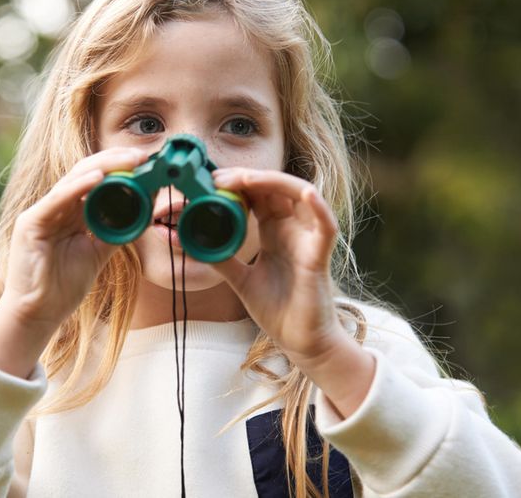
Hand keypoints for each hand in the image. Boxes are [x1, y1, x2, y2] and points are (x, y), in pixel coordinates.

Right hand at [0, 147, 149, 338]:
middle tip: (141, 157)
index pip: (94, 181)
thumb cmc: (63, 286)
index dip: (119, 169)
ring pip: (71, 180)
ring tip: (127, 162)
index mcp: (69, 212)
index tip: (146, 165)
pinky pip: (56, 200)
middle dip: (114, 161)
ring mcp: (41, 213)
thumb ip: (115, 232)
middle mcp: (54, 207)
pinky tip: (97, 179)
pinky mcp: (30, 224)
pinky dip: (77, 187)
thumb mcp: (97, 253)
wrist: (38, 314)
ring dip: (101, 168)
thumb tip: (142, 214)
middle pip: (85, 173)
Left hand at [211, 167, 374, 415]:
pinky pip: (326, 226)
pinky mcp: (320, 256)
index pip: (258, 195)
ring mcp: (308, 240)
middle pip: (276, 188)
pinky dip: (319, 207)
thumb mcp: (240, 280)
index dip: (237, 183)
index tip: (210, 181)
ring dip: (275, 182)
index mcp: (275, 231)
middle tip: (219, 177)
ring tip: (246, 179)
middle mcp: (293, 229)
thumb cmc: (278, 310)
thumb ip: (222, 259)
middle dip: (249, 177)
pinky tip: (306, 194)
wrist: (300, 343)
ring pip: (302, 195)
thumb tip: (194, 241)